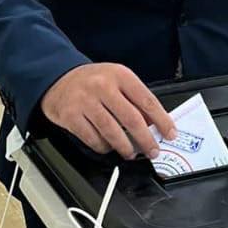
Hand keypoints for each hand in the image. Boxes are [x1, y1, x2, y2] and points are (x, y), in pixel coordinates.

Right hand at [39, 63, 176, 158]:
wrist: (57, 78)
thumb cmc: (91, 81)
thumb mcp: (117, 80)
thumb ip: (135, 99)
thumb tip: (154, 123)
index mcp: (119, 75)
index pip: (147, 100)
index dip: (162, 120)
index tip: (170, 133)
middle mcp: (102, 86)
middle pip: (131, 119)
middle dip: (146, 140)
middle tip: (153, 150)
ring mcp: (85, 101)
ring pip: (112, 132)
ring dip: (125, 148)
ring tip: (131, 153)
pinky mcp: (71, 116)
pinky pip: (93, 139)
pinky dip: (104, 147)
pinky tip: (108, 147)